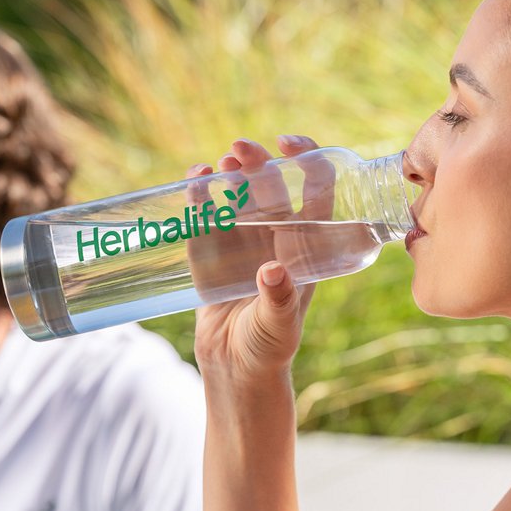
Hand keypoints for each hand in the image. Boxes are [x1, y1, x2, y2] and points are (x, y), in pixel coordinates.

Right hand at [191, 135, 321, 397]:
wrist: (234, 367)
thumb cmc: (268, 347)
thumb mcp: (279, 325)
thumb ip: (278, 300)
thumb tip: (272, 272)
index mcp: (305, 243)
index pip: (316, 189)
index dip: (308, 159)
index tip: (288, 144)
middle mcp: (275, 233)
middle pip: (271, 183)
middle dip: (257, 161)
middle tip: (239, 150)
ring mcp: (242, 238)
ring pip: (237, 191)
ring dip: (229, 171)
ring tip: (217, 164)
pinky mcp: (210, 248)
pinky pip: (206, 211)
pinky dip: (199, 193)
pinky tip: (194, 180)